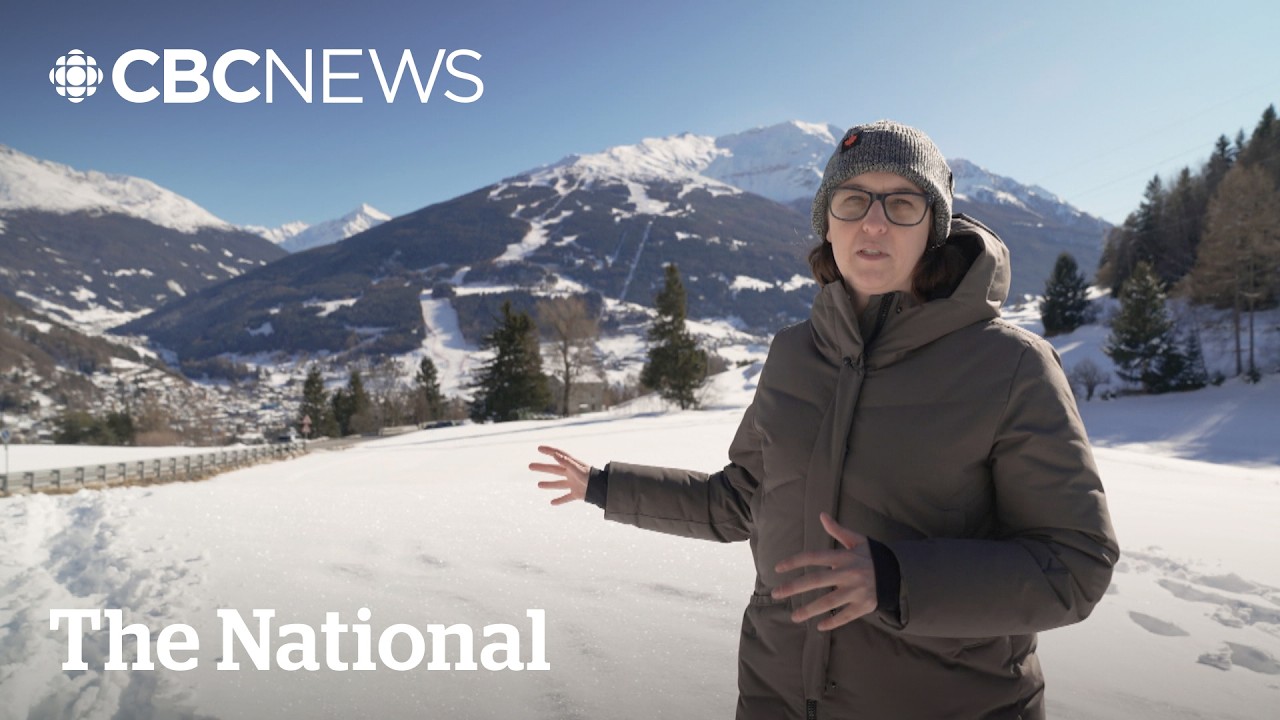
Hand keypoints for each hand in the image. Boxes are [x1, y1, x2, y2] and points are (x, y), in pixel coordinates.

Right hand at [528, 445, 589, 505]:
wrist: (602, 489)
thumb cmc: (591, 477)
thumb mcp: (577, 469)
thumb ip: (566, 462)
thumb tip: (555, 454)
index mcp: (571, 465)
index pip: (558, 455)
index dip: (549, 451)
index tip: (539, 448)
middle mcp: (571, 473)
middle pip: (554, 469)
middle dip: (542, 468)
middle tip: (530, 466)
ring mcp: (573, 484)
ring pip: (558, 484)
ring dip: (549, 484)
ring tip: (539, 485)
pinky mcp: (576, 494)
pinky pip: (566, 497)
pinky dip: (560, 500)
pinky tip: (552, 503)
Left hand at [771, 512, 877, 630]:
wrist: (898, 573)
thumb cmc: (871, 556)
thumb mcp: (857, 540)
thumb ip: (838, 530)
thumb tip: (822, 515)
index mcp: (844, 556)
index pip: (814, 557)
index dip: (795, 562)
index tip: (778, 568)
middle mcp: (848, 573)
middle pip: (816, 580)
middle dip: (794, 587)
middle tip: (776, 594)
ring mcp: (856, 591)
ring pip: (828, 601)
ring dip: (809, 610)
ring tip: (794, 616)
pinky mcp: (864, 605)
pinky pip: (846, 616)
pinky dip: (833, 622)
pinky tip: (820, 626)